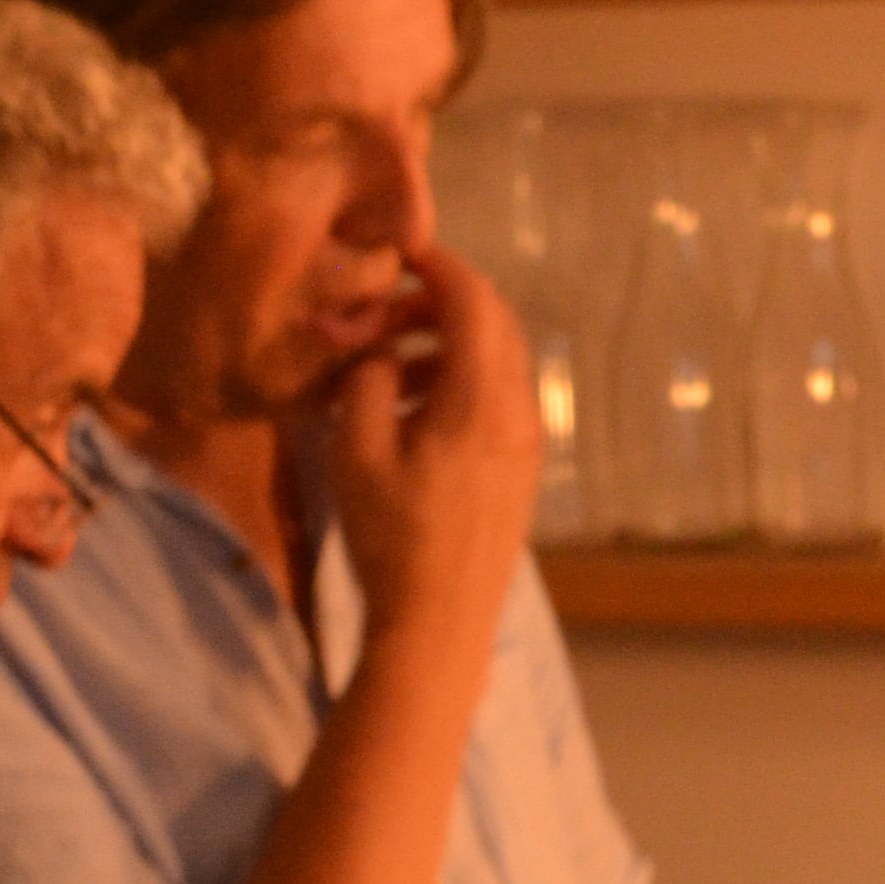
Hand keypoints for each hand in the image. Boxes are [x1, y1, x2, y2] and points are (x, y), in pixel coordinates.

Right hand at [322, 241, 537, 658]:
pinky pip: (499, 400)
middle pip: (493, 324)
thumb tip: (382, 351)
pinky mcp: (522, 471)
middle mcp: (519, 410)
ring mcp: (527, 443)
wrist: (440, 627)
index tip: (399, 256)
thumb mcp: (357, 452)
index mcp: (482, 398)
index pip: (472, 300)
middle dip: (439, 305)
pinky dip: (460, 382)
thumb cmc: (392, 539)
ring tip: (388, 370)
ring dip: (447, 347)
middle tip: (382, 316)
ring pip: (497, 363)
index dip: (437, 267)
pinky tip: (414, 412)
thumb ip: (369, 381)